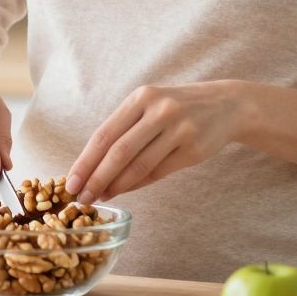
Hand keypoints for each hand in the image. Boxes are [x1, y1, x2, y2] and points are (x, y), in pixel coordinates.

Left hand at [66, 81, 245, 202]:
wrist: (226, 105)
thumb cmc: (177, 108)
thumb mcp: (150, 106)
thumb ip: (125, 130)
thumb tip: (93, 168)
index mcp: (141, 98)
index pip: (105, 134)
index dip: (85, 161)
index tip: (70, 181)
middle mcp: (159, 110)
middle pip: (119, 152)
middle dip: (96, 178)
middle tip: (81, 197)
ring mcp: (179, 129)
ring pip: (139, 165)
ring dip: (116, 186)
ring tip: (100, 197)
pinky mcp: (193, 148)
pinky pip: (158, 172)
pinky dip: (138, 184)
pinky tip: (124, 191)